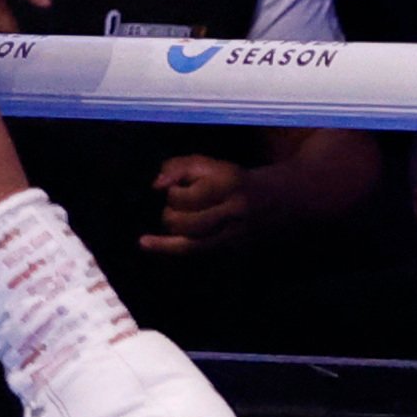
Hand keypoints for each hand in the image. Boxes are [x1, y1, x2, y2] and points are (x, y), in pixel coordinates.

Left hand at [140, 152, 257, 255]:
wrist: (272, 202)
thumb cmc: (230, 179)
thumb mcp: (208, 164)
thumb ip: (178, 167)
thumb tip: (156, 184)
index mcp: (228, 186)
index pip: (189, 197)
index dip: (174, 192)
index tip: (176, 187)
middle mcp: (233, 214)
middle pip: (186, 222)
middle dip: (171, 213)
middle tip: (175, 205)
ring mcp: (234, 236)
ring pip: (189, 242)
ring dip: (172, 228)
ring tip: (172, 217)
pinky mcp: (230, 250)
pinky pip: (194, 252)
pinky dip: (167, 247)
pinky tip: (144, 243)